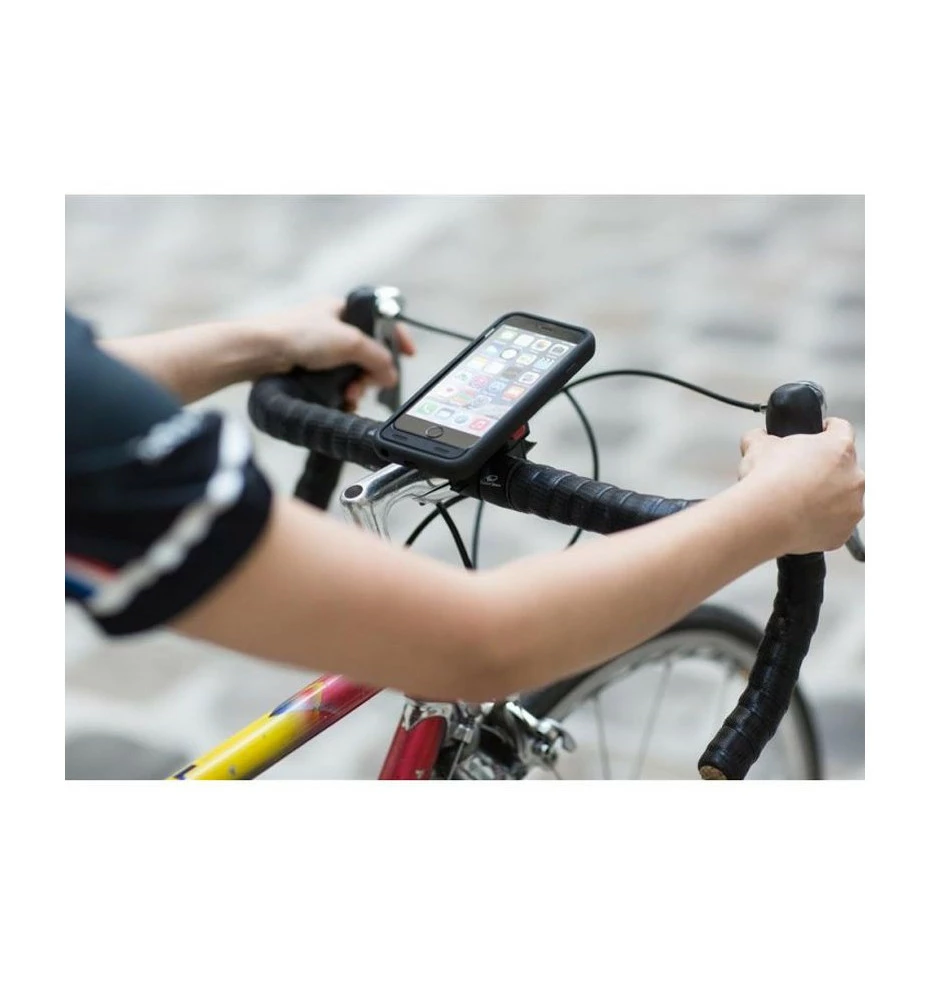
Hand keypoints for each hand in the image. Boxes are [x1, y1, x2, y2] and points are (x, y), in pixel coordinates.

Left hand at [257, 297, 415, 408]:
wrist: (260, 352)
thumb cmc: (298, 335)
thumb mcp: (350, 342)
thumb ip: (377, 357)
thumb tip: (390, 375)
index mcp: (342, 309)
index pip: (380, 321)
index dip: (397, 337)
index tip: (409, 354)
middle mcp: (331, 327)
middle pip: (367, 352)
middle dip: (370, 372)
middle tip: (367, 384)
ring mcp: (319, 348)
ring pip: (351, 370)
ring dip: (355, 386)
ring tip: (349, 395)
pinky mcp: (308, 367)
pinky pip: (335, 382)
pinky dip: (341, 392)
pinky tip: (340, 400)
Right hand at [738, 418, 864, 553]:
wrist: (765, 519)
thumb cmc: (767, 482)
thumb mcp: (757, 446)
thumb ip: (762, 438)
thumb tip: (757, 438)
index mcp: (839, 448)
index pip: (841, 429)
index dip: (827, 431)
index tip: (819, 437)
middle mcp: (854, 477)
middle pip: (845, 468)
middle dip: (826, 471)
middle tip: (800, 477)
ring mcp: (852, 507)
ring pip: (844, 500)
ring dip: (828, 499)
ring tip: (799, 504)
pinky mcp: (843, 533)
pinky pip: (836, 526)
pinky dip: (822, 524)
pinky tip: (801, 521)